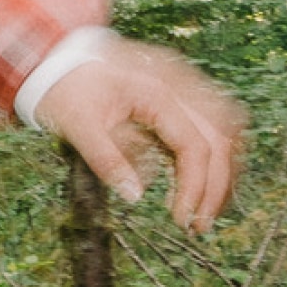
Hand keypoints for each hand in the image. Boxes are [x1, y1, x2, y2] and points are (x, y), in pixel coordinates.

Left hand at [33, 37, 245, 232]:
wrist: (58, 60)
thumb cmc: (66, 90)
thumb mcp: (78, 127)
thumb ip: (106, 160)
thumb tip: (135, 197)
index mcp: (156, 94)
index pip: (194, 146)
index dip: (194, 187)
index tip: (181, 219)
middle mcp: (179, 86)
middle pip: (220, 139)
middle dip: (216, 187)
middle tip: (199, 226)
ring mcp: (184, 85)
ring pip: (228, 128)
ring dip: (225, 170)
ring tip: (209, 208)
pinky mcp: (181, 91)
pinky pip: (216, 119)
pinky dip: (219, 150)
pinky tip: (206, 178)